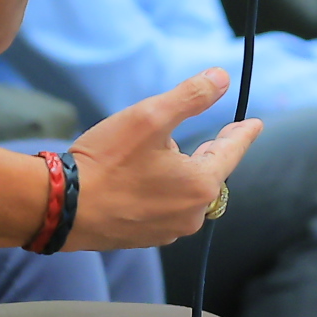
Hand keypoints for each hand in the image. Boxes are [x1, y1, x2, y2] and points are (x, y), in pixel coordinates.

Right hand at [62, 69, 259, 249]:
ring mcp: (168, 230)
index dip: (242, 134)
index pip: (231, 152)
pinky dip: (158, 193)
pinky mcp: (144, 239)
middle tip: (211, 138)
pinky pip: (163, 210)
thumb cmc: (107, 160)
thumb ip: (190, 96)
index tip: (254, 124)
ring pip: (183, 193)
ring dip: (177, 175)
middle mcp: (192, 214)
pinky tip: (138, 183)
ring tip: (154, 159)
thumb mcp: (150, 117)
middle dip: (204, 154)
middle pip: (207, 175)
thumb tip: (221, 77)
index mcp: (201, 184)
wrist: (63, 206)